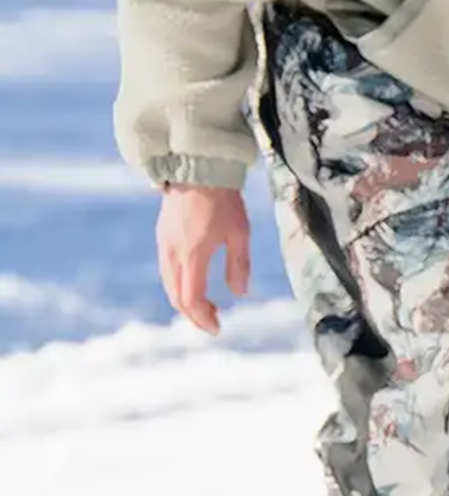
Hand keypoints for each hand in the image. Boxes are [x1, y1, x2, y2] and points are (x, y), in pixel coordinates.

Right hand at [157, 184, 251, 335]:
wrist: (198, 168)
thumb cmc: (224, 199)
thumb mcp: (239, 232)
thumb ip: (239, 264)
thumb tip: (239, 293)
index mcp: (192, 254)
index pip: (191, 298)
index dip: (203, 318)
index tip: (217, 328)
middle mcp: (173, 252)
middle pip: (176, 296)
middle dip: (194, 315)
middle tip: (213, 322)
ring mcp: (164, 244)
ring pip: (169, 284)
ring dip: (185, 301)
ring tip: (207, 306)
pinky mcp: (162, 236)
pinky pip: (167, 270)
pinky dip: (178, 285)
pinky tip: (195, 283)